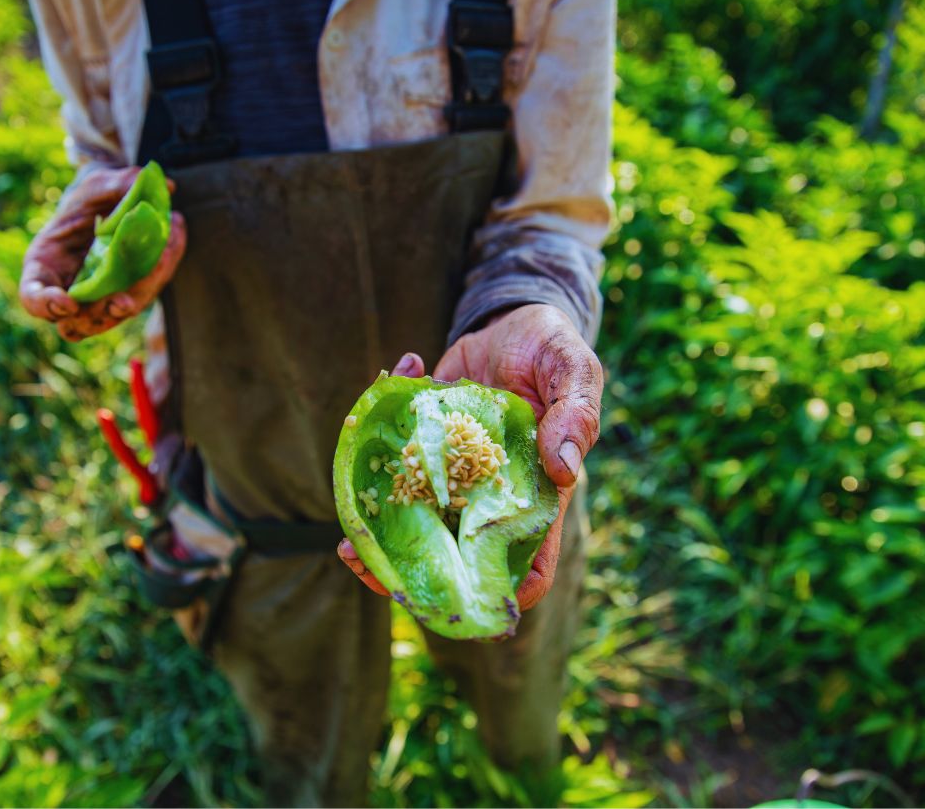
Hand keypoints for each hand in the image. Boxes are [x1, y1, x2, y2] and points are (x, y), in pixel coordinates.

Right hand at [19, 165, 186, 340]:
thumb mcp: (96, 184)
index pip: (33, 297)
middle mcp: (67, 291)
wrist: (107, 207)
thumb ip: (121, 183)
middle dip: (101, 316)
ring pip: (112, 317)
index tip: (67, 302)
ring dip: (137, 297)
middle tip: (123, 301)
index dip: (46, 305)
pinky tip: (174, 237)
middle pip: (78, 323)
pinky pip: (141, 294)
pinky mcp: (124, 297)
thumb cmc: (89, 198)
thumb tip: (165, 186)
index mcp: (45, 265)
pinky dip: (159, 272)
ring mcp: (96, 301)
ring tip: (162, 256)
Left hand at [339, 304, 603, 610]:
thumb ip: (577, 415)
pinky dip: (375, 438)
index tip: (461, 605)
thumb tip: (565, 467)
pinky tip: (381, 398)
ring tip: (347, 536)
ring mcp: (450, 473)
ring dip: (378, 530)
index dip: (500, 596)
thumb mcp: (575, 370)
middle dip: (411, 572)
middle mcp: (486, 495)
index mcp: (533, 495)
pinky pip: (392, 459)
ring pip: (413, 519)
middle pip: (454, 556)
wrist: (513, 319)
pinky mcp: (420, 443)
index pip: (526, 566)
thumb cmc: (554, 351)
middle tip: (367, 565)